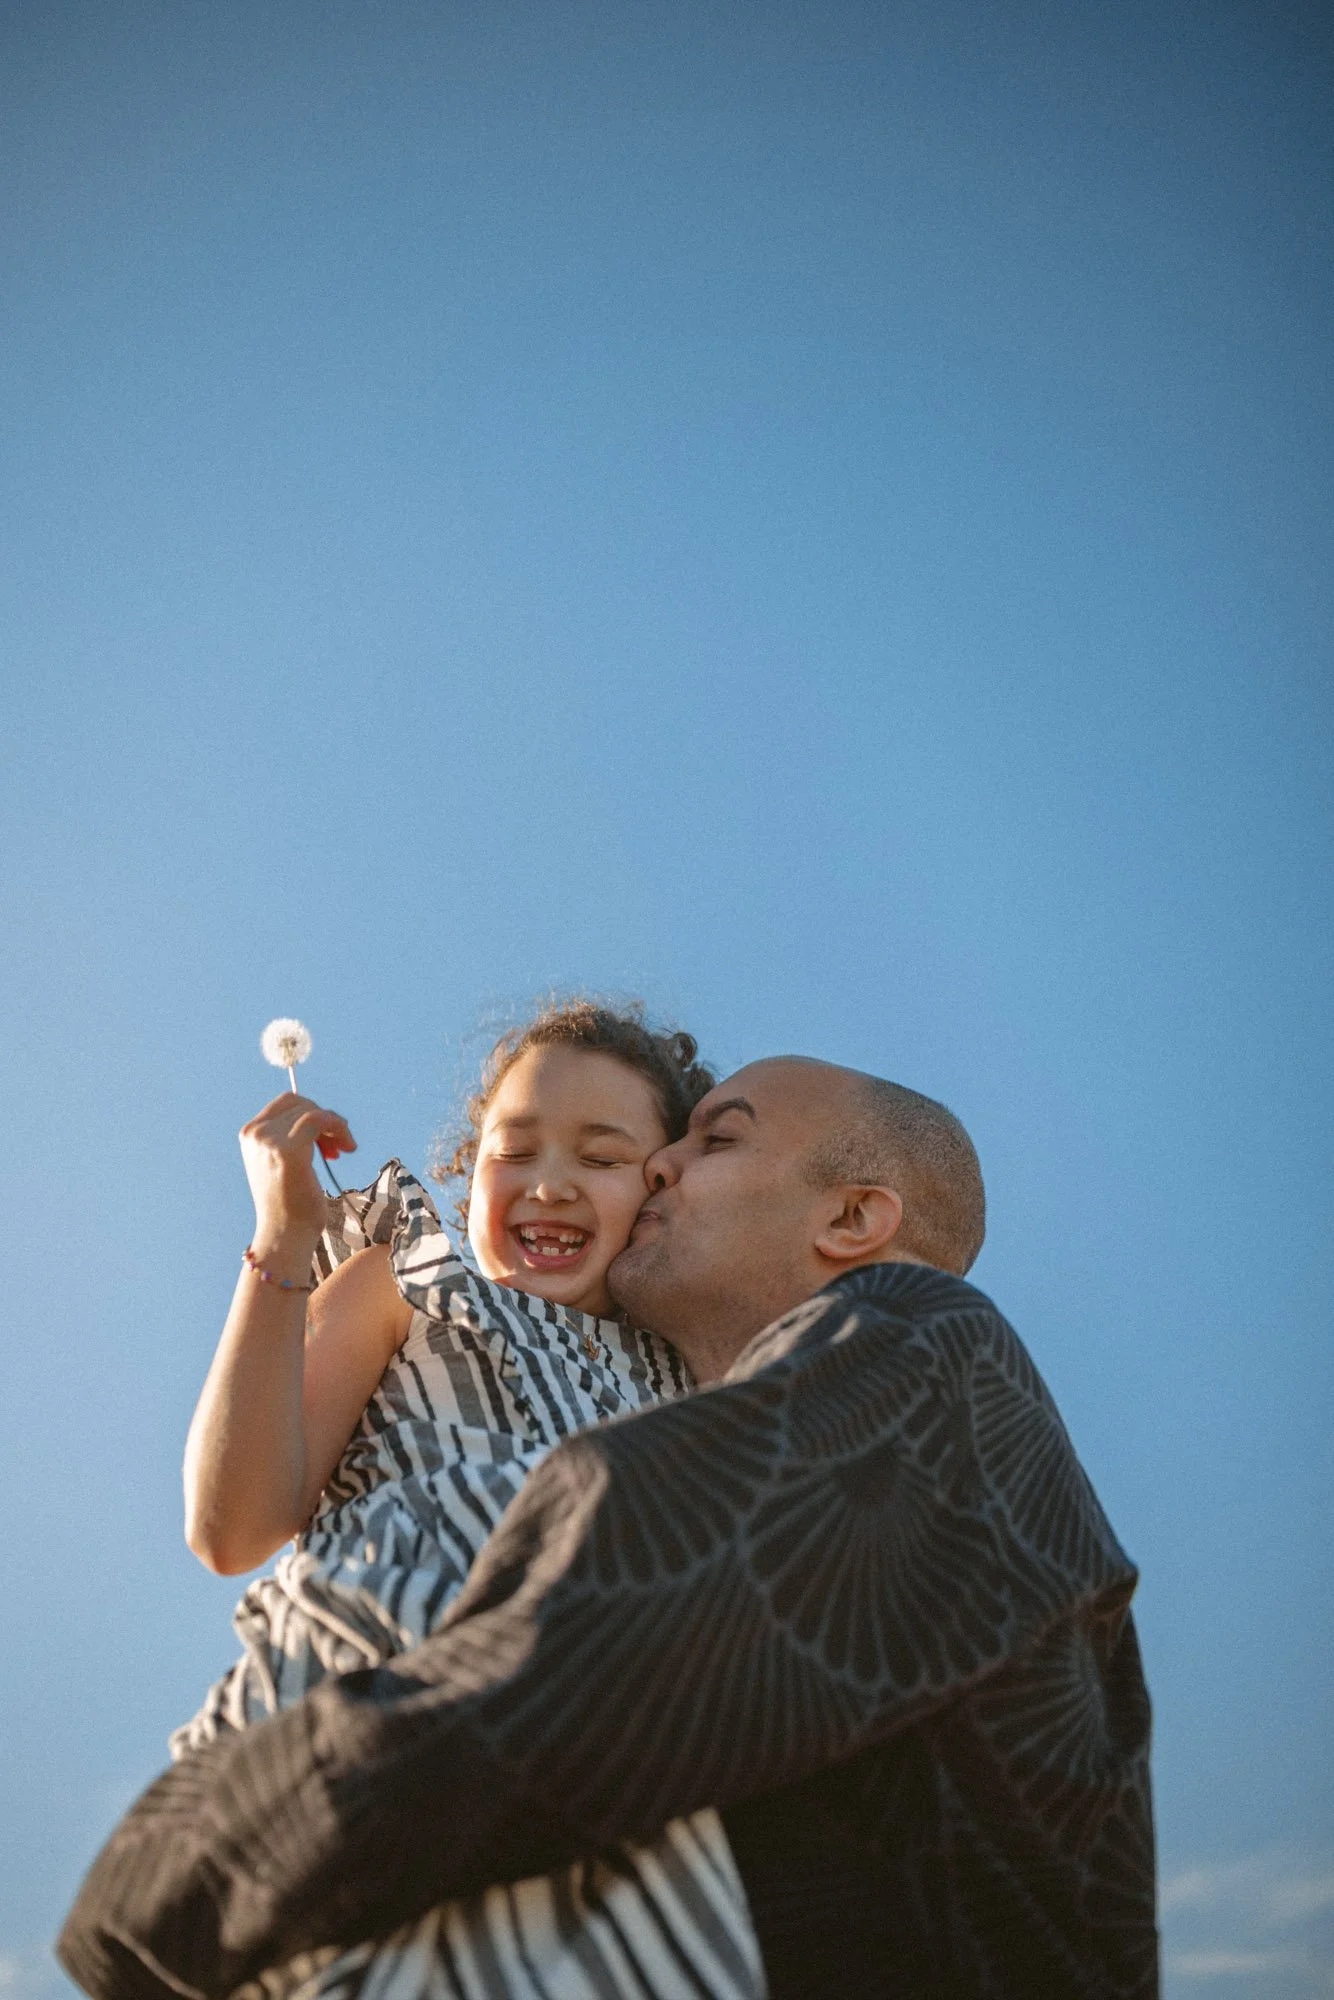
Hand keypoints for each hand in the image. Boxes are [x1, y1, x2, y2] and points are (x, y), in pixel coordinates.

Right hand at [240, 1093, 356, 1250]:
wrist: (285, 1235)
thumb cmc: (290, 1205)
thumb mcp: (283, 1163)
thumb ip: (291, 1138)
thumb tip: (319, 1116)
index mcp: (250, 1134)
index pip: (286, 1103)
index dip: (312, 1112)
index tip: (326, 1137)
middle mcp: (254, 1133)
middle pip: (300, 1103)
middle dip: (324, 1120)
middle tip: (337, 1147)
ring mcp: (269, 1140)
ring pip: (313, 1111)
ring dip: (335, 1126)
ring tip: (343, 1149)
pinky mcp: (288, 1150)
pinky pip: (320, 1119)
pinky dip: (339, 1127)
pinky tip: (348, 1148)